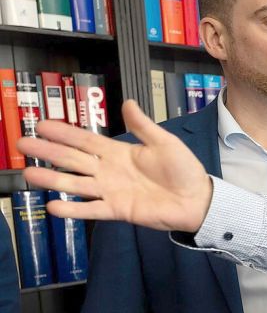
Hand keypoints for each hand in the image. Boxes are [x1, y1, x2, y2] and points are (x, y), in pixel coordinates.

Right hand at [17, 100, 211, 231]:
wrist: (197, 199)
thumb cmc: (183, 169)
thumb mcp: (165, 142)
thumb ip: (143, 126)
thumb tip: (128, 102)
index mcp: (119, 152)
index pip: (85, 140)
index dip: (64, 132)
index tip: (41, 125)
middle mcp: (109, 171)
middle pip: (73, 159)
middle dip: (48, 152)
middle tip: (23, 145)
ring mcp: (111, 191)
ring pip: (76, 184)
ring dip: (52, 180)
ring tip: (29, 174)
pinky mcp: (117, 210)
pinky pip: (91, 209)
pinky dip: (73, 209)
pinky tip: (53, 207)